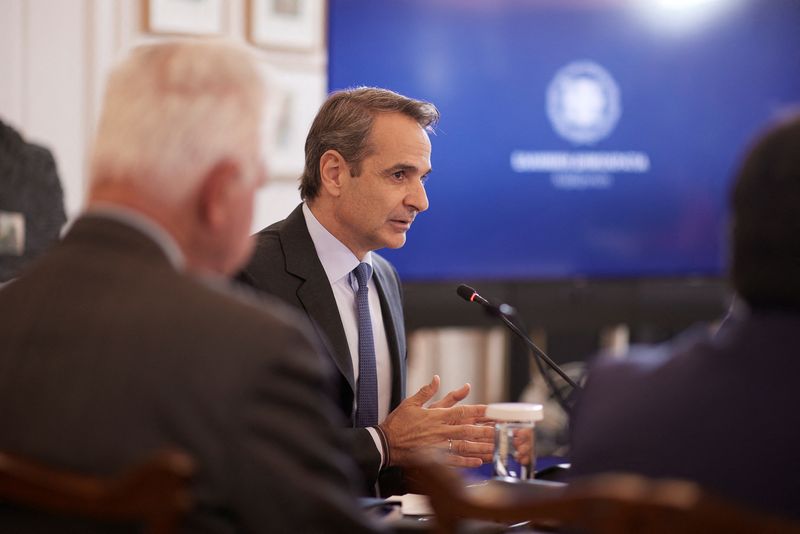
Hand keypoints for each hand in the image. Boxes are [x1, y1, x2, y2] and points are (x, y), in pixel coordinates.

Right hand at [379, 375, 493, 467]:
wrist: (386, 443)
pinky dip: (466, 462)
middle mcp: (440, 430)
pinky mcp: (433, 458)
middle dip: (485, 431)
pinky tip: (478, 462)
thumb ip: (426, 391)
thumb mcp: (411, 402)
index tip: (492, 410)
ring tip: (494, 449)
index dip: (478, 410)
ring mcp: (438, 445)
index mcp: (436, 415)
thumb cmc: (397, 423)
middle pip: (467, 430)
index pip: (462, 411)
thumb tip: (437, 378)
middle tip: (501, 432)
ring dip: (480, 447)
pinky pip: (453, 461)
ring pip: (463, 446)